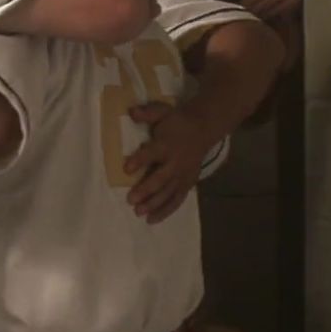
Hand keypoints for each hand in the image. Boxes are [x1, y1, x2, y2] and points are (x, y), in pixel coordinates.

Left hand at [124, 102, 213, 223]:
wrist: (204, 127)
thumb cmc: (177, 120)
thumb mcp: (162, 111)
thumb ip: (147, 113)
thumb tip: (131, 112)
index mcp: (167, 144)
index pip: (152, 153)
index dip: (140, 160)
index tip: (126, 169)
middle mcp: (176, 162)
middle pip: (161, 178)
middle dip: (146, 189)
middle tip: (131, 200)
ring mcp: (183, 174)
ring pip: (169, 192)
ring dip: (154, 204)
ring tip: (139, 213)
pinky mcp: (188, 182)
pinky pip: (177, 199)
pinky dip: (166, 210)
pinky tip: (152, 220)